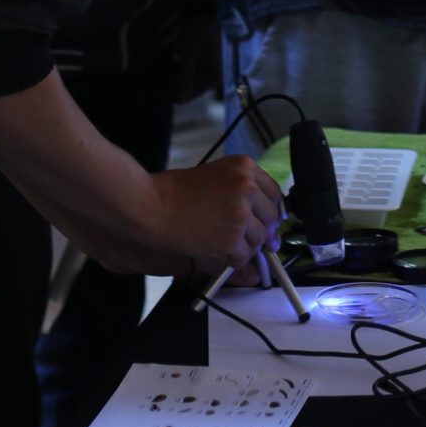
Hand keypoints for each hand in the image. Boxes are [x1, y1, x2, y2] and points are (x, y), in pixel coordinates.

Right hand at [150, 157, 285, 279]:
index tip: (268, 220)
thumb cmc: (173, 192)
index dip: (270, 210)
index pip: (273, 191)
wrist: (152, 206)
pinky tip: (221, 254)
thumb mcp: (213, 176)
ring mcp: (241, 212)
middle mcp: (247, 186)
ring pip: (259, 238)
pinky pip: (244, 255)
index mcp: (244, 166)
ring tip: (228, 247)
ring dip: (247, 247)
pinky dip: (234, 260)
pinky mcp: (232, 237)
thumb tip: (260, 211)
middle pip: (271, 216)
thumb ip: (238, 188)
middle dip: (264, 232)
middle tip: (253, 241)